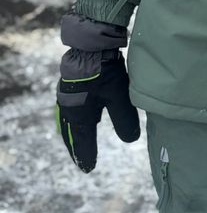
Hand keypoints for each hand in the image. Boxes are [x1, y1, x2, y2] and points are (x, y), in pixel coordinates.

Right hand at [55, 13, 139, 172]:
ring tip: (83, 139)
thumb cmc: (105, 72)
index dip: (86, 154)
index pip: (82, 141)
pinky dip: (79, 116)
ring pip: (72, 120)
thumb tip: (130, 140)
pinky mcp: (74, 83)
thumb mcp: (119, 96)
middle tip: (82, 158)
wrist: (92, 44)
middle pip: (73, 133)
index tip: (89, 168)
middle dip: (78, 145)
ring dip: (77, 131)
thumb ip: (124, 119)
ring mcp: (70, 94)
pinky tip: (88, 114)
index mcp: (78, 115)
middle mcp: (69, 107)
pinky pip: (74, 107)